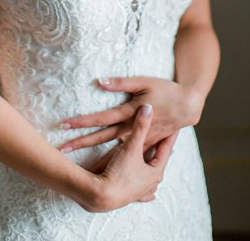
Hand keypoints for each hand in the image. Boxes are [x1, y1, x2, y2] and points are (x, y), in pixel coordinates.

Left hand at [58, 76, 201, 153]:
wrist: (188, 106)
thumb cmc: (166, 90)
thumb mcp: (144, 82)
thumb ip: (121, 83)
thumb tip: (100, 81)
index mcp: (130, 114)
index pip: (101, 119)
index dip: (82, 121)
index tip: (65, 124)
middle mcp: (132, 130)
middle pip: (102, 137)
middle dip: (81, 142)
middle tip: (62, 147)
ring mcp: (140, 140)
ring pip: (113, 149)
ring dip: (94, 154)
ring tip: (79, 162)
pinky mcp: (146, 143)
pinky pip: (126, 153)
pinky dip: (113, 159)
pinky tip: (101, 167)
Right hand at [84, 104, 176, 211]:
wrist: (103, 195)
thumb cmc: (119, 172)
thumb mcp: (131, 147)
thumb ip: (140, 127)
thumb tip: (148, 108)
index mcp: (156, 170)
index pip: (166, 148)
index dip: (170, 136)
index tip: (176, 127)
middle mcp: (152, 181)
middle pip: (159, 162)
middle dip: (161, 151)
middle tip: (167, 140)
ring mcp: (143, 190)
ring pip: (152, 176)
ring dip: (153, 167)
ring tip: (157, 161)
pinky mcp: (132, 196)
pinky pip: (144, 191)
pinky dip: (147, 189)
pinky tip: (152, 193)